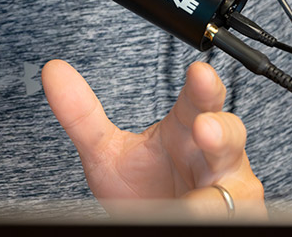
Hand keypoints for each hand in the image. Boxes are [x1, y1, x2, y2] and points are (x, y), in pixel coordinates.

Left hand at [42, 59, 264, 217]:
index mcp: (186, 128)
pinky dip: (209, 218)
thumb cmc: (142, 188)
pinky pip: (230, 219)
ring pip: (239, 183)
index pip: (198, 99)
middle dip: (221, 130)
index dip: (202, 85)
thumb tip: (52, 70)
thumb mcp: (107, 153)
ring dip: (218, 191)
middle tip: (204, 129)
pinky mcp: (234, 217)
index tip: (198, 72)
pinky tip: (190, 217)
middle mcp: (214, 154)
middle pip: (229, 133)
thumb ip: (82, 116)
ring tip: (193, 200)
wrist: (150, 224)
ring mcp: (228, 189)